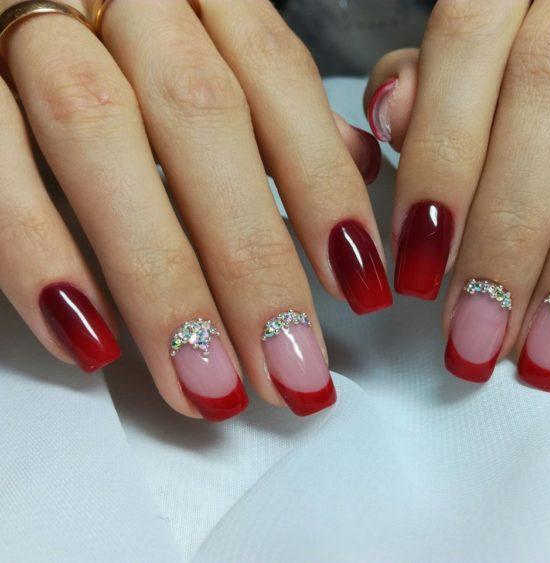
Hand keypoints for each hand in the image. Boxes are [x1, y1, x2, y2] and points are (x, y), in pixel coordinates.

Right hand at [0, 0, 389, 419]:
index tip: (359, 284)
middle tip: (291, 369)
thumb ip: (278, 95)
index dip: (322, 184)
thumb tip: (357, 160)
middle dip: (252, 261)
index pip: (277, 78)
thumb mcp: (212, 36)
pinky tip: (92, 341)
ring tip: (207, 382)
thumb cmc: (124, 28)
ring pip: (100, 139)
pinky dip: (37, 256)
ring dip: (161, 281)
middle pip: (202, 121)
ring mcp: (31, 28)